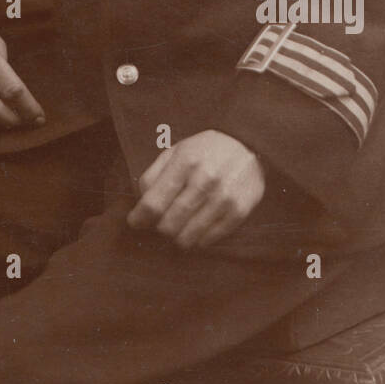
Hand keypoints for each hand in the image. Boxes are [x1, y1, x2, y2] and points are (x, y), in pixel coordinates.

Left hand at [127, 130, 265, 248]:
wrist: (249, 144)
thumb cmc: (205, 150)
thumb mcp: (176, 151)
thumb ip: (154, 175)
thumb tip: (140, 203)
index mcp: (184, 162)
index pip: (154, 202)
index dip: (139, 218)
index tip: (135, 222)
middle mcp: (204, 181)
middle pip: (169, 224)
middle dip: (159, 228)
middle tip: (161, 222)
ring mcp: (224, 198)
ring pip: (188, 237)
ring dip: (178, 236)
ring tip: (179, 227)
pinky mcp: (239, 211)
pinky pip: (210, 239)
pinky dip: (198, 239)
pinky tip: (197, 228)